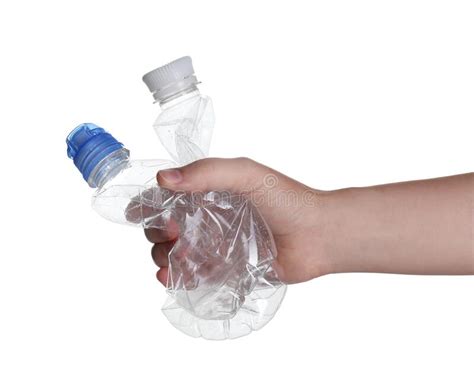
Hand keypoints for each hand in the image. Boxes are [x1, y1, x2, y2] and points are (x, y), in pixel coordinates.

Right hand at [144, 157, 328, 284]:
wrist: (318, 235)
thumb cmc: (288, 200)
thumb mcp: (247, 175)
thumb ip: (207, 172)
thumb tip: (163, 179)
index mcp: (209, 192)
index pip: (166, 197)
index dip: (150, 206)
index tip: (145, 214)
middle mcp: (208, 218)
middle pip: (164, 227)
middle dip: (156, 234)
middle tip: (171, 236)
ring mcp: (215, 245)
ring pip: (174, 254)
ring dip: (163, 258)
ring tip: (171, 262)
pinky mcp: (225, 270)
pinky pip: (193, 275)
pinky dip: (177, 278)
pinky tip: (173, 278)